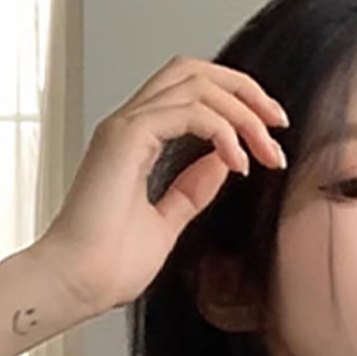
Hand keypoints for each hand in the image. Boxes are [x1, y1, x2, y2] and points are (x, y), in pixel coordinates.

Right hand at [31, 55, 289, 320]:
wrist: (76, 284)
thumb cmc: (107, 265)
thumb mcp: (167, 222)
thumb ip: (192, 190)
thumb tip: (223, 162)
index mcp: (137, 140)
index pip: (192, 92)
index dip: (236, 102)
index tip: (270, 136)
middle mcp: (130, 124)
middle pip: (196, 71)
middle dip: (245, 91)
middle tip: (280, 124)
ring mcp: (125, 127)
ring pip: (196, 84)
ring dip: (242, 112)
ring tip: (266, 150)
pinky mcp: (125, 138)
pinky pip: (187, 111)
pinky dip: (221, 129)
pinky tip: (237, 160)